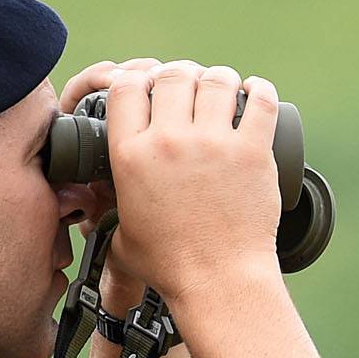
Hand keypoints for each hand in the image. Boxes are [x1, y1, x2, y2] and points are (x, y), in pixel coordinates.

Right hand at [74, 58, 282, 300]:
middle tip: (191, 88)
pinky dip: (261, 92)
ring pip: (217, 80)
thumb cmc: (171, 266)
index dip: (138, 81)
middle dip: (181, 76)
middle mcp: (169, 142)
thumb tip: (96, 207)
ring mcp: (214, 144)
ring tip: (225, 91)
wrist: (219, 282)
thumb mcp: (121, 235)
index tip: (151, 90)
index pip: (127, 86)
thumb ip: (107, 211)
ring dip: (220, 79)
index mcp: (131, 156)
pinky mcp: (253, 152)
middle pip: (173, 75)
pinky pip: (262, 101)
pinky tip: (257, 94)